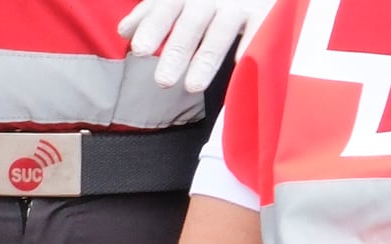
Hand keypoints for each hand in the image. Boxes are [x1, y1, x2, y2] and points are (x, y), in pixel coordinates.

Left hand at [117, 0, 271, 90]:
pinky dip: (250, 44)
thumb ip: (152, 13)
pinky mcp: (265, 10)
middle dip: (177, 51)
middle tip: (162, 81)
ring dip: (206, 58)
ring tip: (192, 87)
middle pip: (191, 23)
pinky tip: (239, 65)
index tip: (140, 50)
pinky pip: (258, 28)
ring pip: (221, 31)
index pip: (165, 9)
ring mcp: (238, 2)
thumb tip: (125, 31)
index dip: (153, 28)